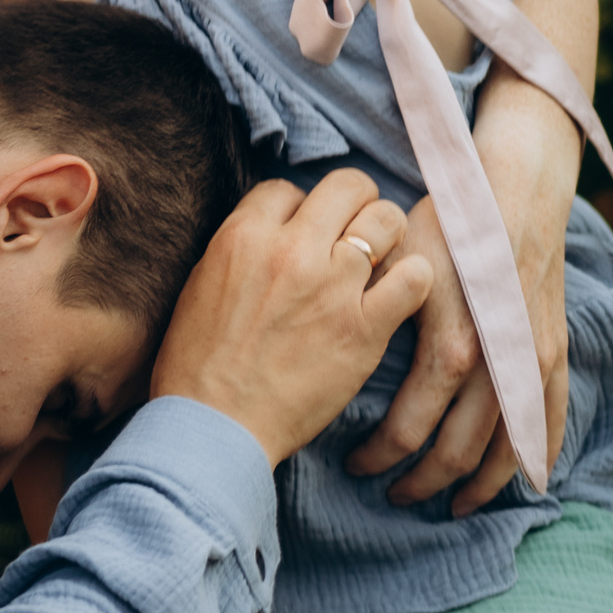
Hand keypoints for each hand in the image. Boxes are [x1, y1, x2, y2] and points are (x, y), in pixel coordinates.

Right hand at [153, 170, 430, 467]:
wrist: (214, 427)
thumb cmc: (197, 364)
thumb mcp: (202, 282)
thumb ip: (242, 247)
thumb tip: (274, 229)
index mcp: (243, 235)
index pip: (289, 188)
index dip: (300, 209)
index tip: (302, 235)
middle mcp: (291, 250)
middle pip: (347, 185)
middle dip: (354, 203)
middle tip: (353, 231)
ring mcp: (332, 287)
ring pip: (387, 219)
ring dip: (387, 235)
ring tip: (380, 260)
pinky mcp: (364, 328)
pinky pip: (414, 277)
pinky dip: (414, 279)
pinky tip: (399, 294)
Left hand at [343, 196, 567, 511]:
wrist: (517, 189)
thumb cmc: (447, 222)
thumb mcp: (399, 267)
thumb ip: (377, 317)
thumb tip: (331, 352)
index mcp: (449, 349)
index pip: (407, 431)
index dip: (377, 457)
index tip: (355, 465)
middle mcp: (494, 367)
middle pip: (455, 454)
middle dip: (420, 482)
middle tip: (392, 494)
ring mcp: (530, 364)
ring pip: (505, 451)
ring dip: (477, 486)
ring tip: (450, 504)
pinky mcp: (553, 354)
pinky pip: (550, 422)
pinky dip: (534, 458)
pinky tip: (521, 482)